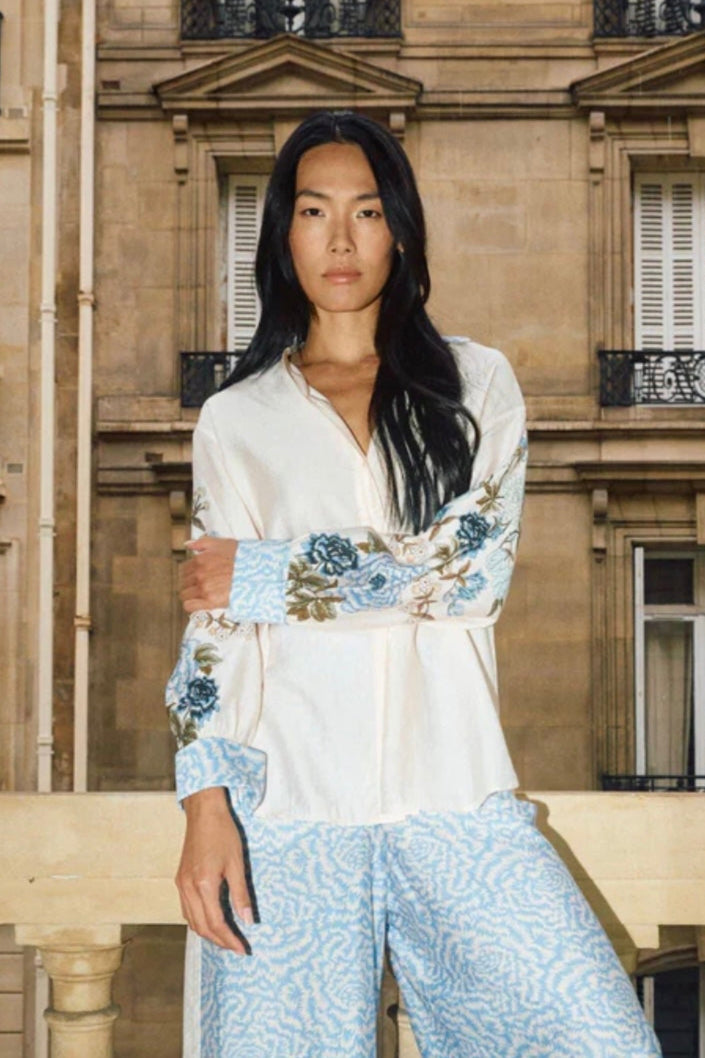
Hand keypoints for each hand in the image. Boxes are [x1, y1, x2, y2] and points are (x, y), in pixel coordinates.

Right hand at [175, 787, 253, 953]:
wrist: (204, 812)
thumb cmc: (223, 833)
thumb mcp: (237, 863)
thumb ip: (241, 894)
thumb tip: (248, 920)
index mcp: (203, 885)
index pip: (216, 923)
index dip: (230, 940)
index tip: (242, 949)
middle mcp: (188, 888)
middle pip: (201, 927)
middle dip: (219, 941)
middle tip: (236, 947)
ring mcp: (181, 884)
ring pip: (191, 920)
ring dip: (207, 933)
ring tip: (226, 938)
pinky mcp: (180, 879)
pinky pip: (186, 909)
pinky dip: (198, 920)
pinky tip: (210, 920)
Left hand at [180, 536, 237, 612]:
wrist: (258, 573)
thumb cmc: (243, 558)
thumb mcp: (222, 543)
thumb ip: (202, 543)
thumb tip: (189, 544)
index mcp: (200, 560)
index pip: (183, 569)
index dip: (190, 573)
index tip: (197, 575)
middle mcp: (199, 574)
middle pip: (183, 582)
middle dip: (190, 584)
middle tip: (201, 585)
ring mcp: (204, 588)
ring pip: (184, 594)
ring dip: (191, 595)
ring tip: (201, 595)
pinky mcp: (210, 601)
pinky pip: (189, 606)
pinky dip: (192, 605)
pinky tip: (199, 603)